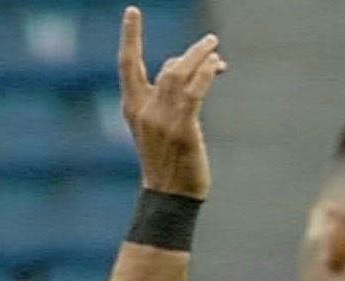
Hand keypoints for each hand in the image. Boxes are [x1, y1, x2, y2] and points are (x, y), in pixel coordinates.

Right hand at [117, 10, 225, 199]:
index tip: (133, 11)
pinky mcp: (182, 129)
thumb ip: (171, 100)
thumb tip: (199, 69)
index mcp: (132, 110)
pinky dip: (206, 73)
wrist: (168, 198)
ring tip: (215, 47)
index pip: (127, 64)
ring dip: (201, 56)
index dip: (130, 36)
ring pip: (180, 73)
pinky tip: (217, 66)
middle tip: (211, 43)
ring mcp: (162, 120)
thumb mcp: (162, 128)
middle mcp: (144, 111)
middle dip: (191, 53)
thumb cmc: (168, 164)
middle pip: (167, 67)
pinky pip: (194, 91)